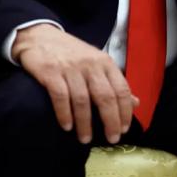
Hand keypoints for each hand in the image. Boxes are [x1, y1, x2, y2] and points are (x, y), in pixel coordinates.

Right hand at [11, 25, 136, 144]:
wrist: (41, 37)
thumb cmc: (72, 54)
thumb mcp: (97, 64)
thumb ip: (114, 83)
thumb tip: (135, 103)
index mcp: (105, 62)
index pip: (121, 89)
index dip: (125, 111)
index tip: (125, 129)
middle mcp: (91, 65)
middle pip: (105, 96)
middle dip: (110, 120)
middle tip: (111, 139)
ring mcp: (71, 69)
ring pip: (82, 100)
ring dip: (85, 123)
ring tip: (85, 139)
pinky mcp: (51, 72)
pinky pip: (60, 96)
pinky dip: (64, 114)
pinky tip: (67, 127)